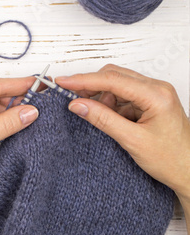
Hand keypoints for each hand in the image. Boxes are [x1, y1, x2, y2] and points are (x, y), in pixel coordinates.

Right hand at [56, 65, 189, 199]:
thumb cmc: (171, 159)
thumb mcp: (132, 140)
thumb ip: (103, 119)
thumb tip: (78, 104)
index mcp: (156, 95)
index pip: (112, 80)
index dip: (83, 80)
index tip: (63, 82)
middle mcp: (157, 89)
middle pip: (113, 76)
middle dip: (89, 85)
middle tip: (68, 96)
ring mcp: (154, 94)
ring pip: (117, 84)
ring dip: (99, 95)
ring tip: (88, 112)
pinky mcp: (149, 102)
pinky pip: (122, 95)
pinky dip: (108, 103)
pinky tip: (103, 116)